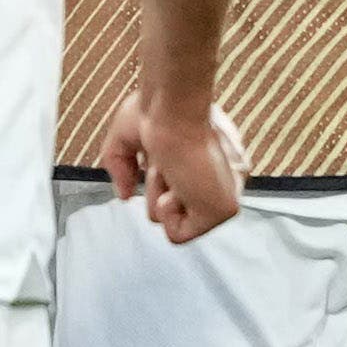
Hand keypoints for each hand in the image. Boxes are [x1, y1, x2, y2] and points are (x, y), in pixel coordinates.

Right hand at [101, 89, 246, 242]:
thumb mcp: (126, 138)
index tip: (155, 153)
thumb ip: (122, 167)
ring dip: (159, 195)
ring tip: (170, 171)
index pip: (179, 185)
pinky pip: (179, 235)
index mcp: (206, 158)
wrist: (173, 111)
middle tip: (162, 163)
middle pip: (172, 204)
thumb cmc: (157, 112)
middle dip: (155, 185)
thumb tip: (125, 194)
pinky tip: (174, 188)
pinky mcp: (225, 210)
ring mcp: (222, 194)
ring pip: (173, 220)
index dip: (155, 173)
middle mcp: (218, 177)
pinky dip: (166, 215)